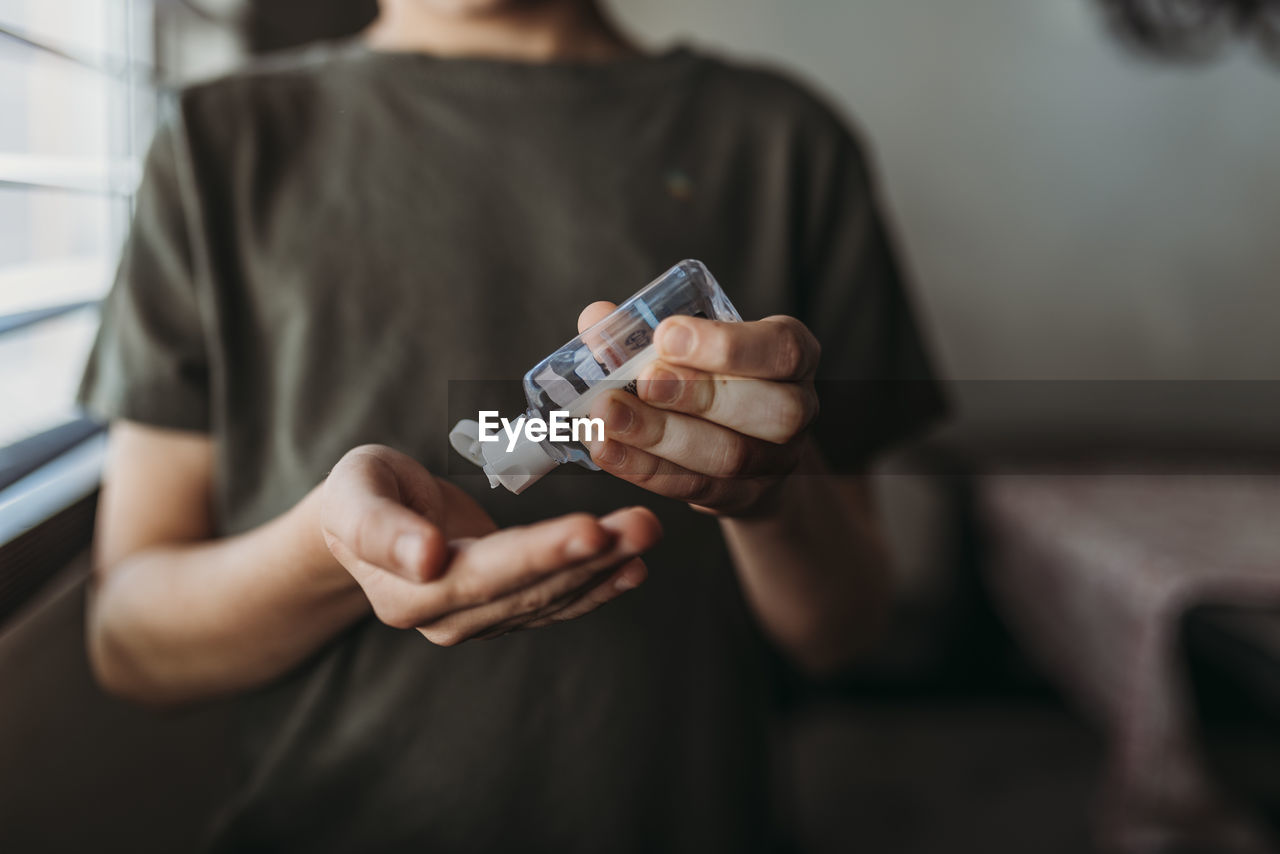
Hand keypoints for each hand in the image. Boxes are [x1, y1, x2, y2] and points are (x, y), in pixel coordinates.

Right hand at [319, 445, 660, 643]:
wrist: (366, 519)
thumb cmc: (360, 494)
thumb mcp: (354, 493)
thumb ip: (380, 527)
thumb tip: (425, 559)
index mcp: (407, 593)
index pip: (485, 573)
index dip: (541, 553)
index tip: (590, 529)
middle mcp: (447, 620)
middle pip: (531, 587)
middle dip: (591, 555)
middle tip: (643, 524)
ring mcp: (479, 621)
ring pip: (552, 595)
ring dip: (606, 566)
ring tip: (647, 532)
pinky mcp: (505, 611)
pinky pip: (558, 603)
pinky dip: (599, 585)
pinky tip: (634, 567)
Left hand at [578, 303, 819, 516]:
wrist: (738, 443)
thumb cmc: (709, 376)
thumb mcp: (691, 345)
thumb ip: (644, 330)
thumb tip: (598, 318)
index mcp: (792, 356)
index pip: (783, 350)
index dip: (728, 345)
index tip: (665, 336)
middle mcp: (798, 409)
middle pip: (772, 410)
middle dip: (700, 394)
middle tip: (642, 382)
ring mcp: (775, 461)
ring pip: (732, 456)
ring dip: (664, 435)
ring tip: (610, 416)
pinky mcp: (741, 497)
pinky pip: (696, 488)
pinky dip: (647, 468)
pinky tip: (608, 449)